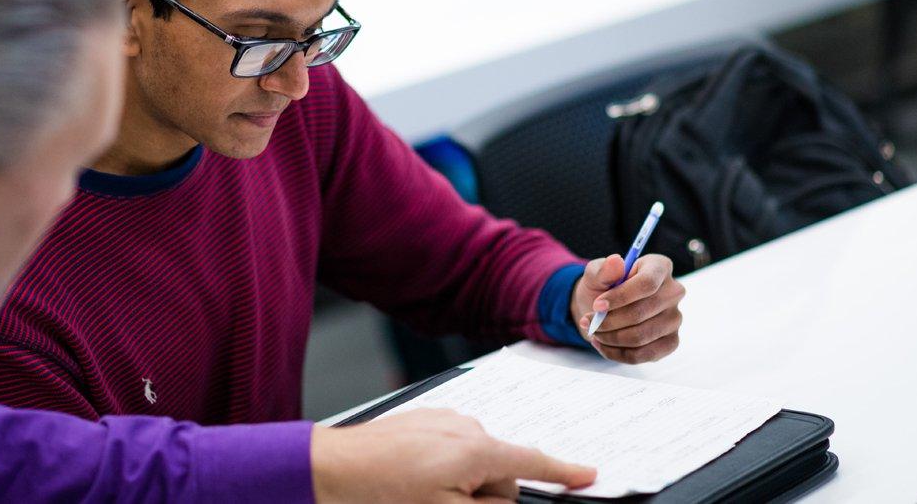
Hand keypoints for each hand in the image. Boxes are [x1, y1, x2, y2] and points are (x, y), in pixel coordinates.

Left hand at [311, 408, 595, 502]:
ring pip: (472, 462)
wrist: (328, 469)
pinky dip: (441, 469)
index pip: (532, 464)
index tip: (588, 476)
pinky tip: (410, 483)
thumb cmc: (381, 495)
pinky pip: (449, 450)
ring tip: (416, 497)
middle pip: (499, 472)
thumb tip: (502, 499)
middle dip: (483, 497)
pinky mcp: (422, 422)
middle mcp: (465, 426)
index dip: (563, 474)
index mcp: (477, 450)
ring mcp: (442, 420)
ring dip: (458, 485)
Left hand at [570, 254, 684, 363]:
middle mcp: (673, 292)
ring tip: (594, 332)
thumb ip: (603, 269)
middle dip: (608, 321)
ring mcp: (674, 318)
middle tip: (588, 321)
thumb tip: (616, 261)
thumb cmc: (602, 288)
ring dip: (610, 338)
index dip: (620, 297)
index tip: (597, 305)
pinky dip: (617, 353)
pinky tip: (603, 344)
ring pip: (640, 336)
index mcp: (659, 267)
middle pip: (641, 313)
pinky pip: (644, 355)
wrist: (602, 310)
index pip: (647, 283)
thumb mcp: (595, 275)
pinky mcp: (671, 342)